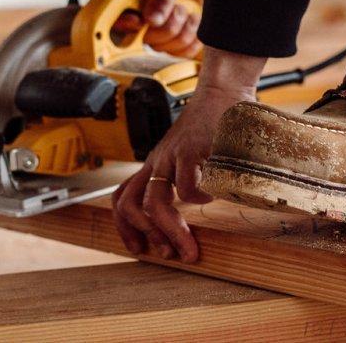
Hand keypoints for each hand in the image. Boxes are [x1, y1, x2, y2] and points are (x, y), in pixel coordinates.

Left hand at [112, 47, 266, 262]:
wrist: (222, 90)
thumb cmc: (212, 125)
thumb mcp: (192, 154)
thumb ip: (190, 175)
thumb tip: (199, 206)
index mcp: (155, 164)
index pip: (122, 197)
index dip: (125, 227)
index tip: (141, 248)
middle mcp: (157, 161)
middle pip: (132, 206)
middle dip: (149, 236)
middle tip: (170, 255)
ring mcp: (171, 155)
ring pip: (155, 202)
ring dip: (171, 231)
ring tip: (190, 247)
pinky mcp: (190, 149)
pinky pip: (187, 186)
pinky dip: (199, 199)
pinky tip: (214, 196)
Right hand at [114, 0, 205, 57]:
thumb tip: (150, 20)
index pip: (116, 19)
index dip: (126, 24)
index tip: (140, 20)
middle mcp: (139, 20)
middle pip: (146, 39)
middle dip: (169, 23)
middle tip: (180, 6)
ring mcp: (156, 35)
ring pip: (166, 48)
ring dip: (184, 28)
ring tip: (188, 10)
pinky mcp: (174, 44)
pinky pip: (182, 53)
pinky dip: (194, 38)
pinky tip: (194, 21)